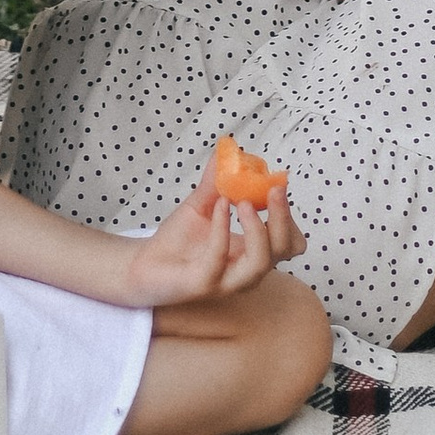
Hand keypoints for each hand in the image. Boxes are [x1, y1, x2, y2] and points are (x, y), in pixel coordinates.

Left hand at [116, 166, 305, 307]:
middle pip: (285, 249)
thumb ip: (216, 180)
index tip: (277, 186)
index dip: (289, 215)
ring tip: (242, 201)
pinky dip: (223, 229)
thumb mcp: (202, 203)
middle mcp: (247, 268)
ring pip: (261, 263)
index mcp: (254, 251)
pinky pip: (219, 258)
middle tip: (273, 190)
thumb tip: (227, 149)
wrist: (144, 264)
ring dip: (258, 229)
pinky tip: (219, 207)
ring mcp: (228, 280)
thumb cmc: (178, 239)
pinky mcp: (204, 285)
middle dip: (283, 218)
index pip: (290, 240)